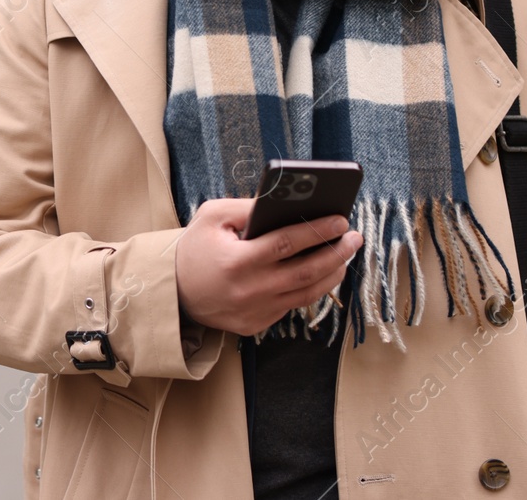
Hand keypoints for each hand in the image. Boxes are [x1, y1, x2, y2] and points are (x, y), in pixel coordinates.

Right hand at [174, 198, 361, 336]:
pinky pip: (291, 306)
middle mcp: (249, 290)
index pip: (288, 243)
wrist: (172, 292)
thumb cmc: (194, 248)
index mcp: (237, 261)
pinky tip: (322, 273)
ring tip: (344, 255)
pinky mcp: (256, 325)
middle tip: (354, 238)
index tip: (340, 219)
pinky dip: (311, 289)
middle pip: (306, 271)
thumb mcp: (212, 217)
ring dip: (331, 274)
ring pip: (306, 294)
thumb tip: (287, 202)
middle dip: (336, 252)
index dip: (317, 230)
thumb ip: (247, 207)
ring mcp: (255, 312)